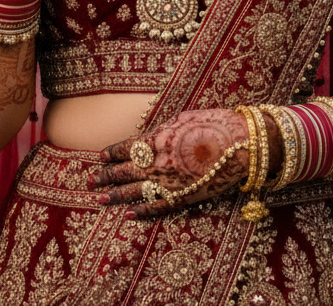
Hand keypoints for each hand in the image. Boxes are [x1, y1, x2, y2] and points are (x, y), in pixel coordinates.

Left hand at [93, 109, 249, 219]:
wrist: (243, 145)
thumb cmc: (214, 124)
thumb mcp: (183, 119)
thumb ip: (162, 131)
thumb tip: (147, 139)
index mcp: (158, 140)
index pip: (126, 148)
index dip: (112, 153)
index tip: (100, 157)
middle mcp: (159, 163)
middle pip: (125, 171)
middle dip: (106, 175)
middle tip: (89, 180)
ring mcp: (169, 183)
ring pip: (135, 192)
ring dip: (115, 195)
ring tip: (98, 198)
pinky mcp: (183, 199)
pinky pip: (157, 207)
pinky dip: (142, 211)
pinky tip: (128, 214)